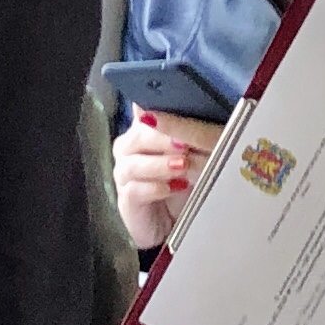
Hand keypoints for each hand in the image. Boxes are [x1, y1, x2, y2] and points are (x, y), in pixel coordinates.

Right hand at [111, 109, 222, 248]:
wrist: (177, 220)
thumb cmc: (186, 182)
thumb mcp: (195, 155)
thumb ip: (192, 131)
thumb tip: (200, 103)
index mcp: (144, 130)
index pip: (144, 112)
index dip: (156, 113)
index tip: (174, 115)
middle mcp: (128, 148)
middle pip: (137, 136)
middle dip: (162, 139)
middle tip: (185, 144)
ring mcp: (124, 174)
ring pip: (133, 164)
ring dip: (160, 164)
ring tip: (183, 166)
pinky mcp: (127, 199)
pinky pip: (135, 190)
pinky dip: (156, 188)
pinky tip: (176, 187)